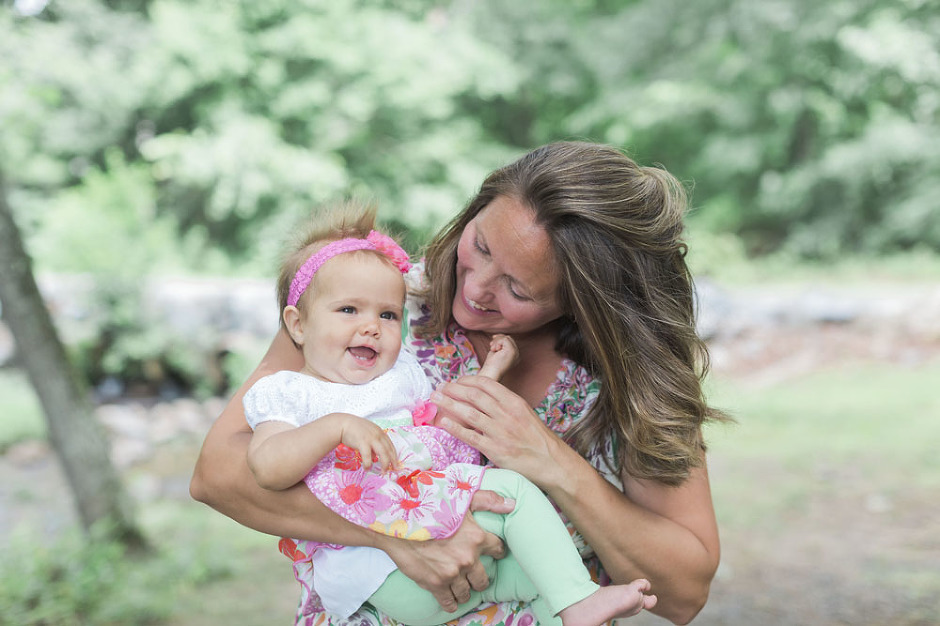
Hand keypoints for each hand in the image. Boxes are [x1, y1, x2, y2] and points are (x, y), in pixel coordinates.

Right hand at [339, 415, 397, 470]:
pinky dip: (368, 464)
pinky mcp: (362, 442)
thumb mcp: (367, 434)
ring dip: (384, 464)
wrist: (342, 424)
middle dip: (392, 461)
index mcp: (380, 432)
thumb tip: (374, 457)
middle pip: (389, 450)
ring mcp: (371, 438)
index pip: (390, 445)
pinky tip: (367, 468)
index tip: (396, 463)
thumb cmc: (354, 429)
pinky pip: (368, 456)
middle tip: (393, 470)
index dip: (394, 455)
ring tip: (383, 471)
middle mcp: (378, 434)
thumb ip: (373, 444)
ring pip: (383, 453)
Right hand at [379, 489, 512, 611]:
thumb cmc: (429, 506)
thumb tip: (512, 504)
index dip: (496, 551)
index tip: (494, 553)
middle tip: (474, 575)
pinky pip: (448, 601)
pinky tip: (451, 601)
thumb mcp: (460, 497)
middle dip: (479, 578)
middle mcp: (468, 558)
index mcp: (477, 537)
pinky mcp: (435, 584)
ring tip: (461, 586)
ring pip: (466, 591)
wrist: (398, 522)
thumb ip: (488, 500)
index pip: (498, 549)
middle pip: (483, 579)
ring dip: (464, 590)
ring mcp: (452, 573)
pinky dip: (450, 603)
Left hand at [432, 376, 563, 487]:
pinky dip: (454, 428)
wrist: (551, 462)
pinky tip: (442, 422)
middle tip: (439, 387)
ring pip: (468, 413)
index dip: (467, 380)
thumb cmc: (537, 439)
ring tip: (435, 398)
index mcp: (514, 402)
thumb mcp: (525, 413)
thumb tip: (484, 397)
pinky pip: (470, 436)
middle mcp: (506, 414)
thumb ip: (505, 404)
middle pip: (474, 395)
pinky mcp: (495, 450)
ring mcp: (500, 432)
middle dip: (453, 389)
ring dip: (448, 403)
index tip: (455, 381)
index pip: (486, 384)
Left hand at [477, 334, 517, 379]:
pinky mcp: (512, 351)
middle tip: (491, 347)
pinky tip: (494, 349)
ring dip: (496, 341)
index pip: (510, 342)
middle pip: (509, 338)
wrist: (490, 373)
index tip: (492, 343)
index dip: (500, 340)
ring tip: (492, 349)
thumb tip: (497, 335)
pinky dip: (497, 342)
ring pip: (507, 338)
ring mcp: (516, 353)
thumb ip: (499, 345)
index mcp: (515, 356)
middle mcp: (517, 355)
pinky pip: (505, 339)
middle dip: (498, 339)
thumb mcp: (496, 352)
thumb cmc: (491, 365)